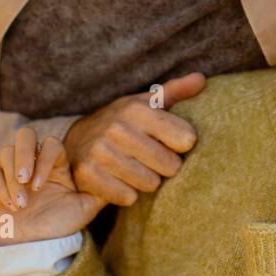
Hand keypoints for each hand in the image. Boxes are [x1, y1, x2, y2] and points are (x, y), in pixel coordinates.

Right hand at [0, 134, 105, 245]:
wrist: (33, 249)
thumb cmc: (59, 227)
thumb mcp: (85, 207)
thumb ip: (102, 188)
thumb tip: (122, 173)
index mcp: (54, 164)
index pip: (50, 143)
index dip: (45, 159)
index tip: (42, 186)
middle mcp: (31, 163)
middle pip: (25, 134)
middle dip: (24, 154)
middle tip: (26, 179)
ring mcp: (9, 172)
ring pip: (5, 152)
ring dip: (12, 178)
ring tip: (21, 204)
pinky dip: (0, 188)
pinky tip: (11, 206)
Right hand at [59, 73, 205, 206]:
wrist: (75, 139)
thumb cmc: (122, 123)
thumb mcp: (145, 104)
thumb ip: (174, 91)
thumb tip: (200, 79)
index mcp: (136, 109)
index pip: (186, 139)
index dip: (182, 145)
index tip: (172, 143)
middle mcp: (117, 128)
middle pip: (171, 165)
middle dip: (166, 167)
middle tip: (152, 161)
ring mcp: (100, 151)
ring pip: (150, 184)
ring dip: (147, 182)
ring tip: (136, 170)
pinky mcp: (87, 174)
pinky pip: (128, 197)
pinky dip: (127, 194)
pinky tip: (119, 181)